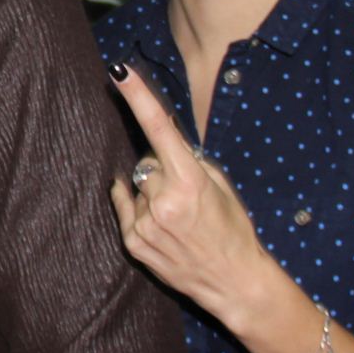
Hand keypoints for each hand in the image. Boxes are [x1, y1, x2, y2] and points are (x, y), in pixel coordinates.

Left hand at [109, 63, 271, 332]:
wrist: (234, 282)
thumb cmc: (234, 230)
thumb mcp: (222, 186)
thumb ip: (190, 160)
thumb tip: (162, 137)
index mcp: (190, 180)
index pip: (158, 128)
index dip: (138, 96)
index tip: (119, 70)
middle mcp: (163, 200)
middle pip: (148, 161)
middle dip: (163, 168)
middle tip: (187, 194)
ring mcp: (145, 223)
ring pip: (138, 185)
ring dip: (153, 192)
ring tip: (179, 218)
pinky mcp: (133, 242)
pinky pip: (126, 205)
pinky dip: (139, 207)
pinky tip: (163, 224)